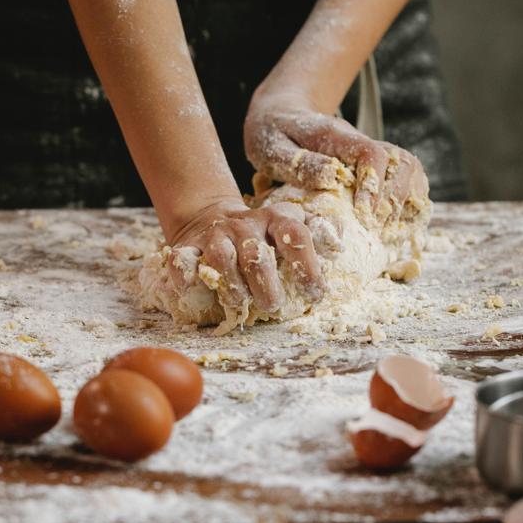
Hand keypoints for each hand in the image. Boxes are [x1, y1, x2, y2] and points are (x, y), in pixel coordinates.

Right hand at [167, 199, 328, 312]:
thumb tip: (339, 242)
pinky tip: (191, 289)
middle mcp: (245, 225)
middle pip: (256, 254)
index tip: (314, 293)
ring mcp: (215, 235)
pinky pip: (182, 260)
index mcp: (276, 219)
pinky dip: (185, 275)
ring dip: (232, 285)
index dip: (307, 266)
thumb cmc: (262, 233)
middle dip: (266, 284)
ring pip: (222, 258)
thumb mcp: (290, 226)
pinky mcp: (187, 246)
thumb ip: (317, 233)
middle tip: (273, 306)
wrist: (212, 216)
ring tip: (240, 303)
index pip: (296, 236)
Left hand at [244, 91, 428, 223]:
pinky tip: (395, 225)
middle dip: (396, 198)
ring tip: (389, 230)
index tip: (364, 213)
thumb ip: (300, 163)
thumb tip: (333, 177)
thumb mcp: (272, 148)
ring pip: (408, 168)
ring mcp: (368, 153)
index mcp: (335, 136)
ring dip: (406, 200)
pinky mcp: (370, 165)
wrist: (279, 114)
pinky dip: (407, 201)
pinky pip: (403, 178)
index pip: (371, 153)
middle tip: (376, 228)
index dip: (374, 185)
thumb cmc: (271, 134)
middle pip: (400, 161)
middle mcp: (359, 143)